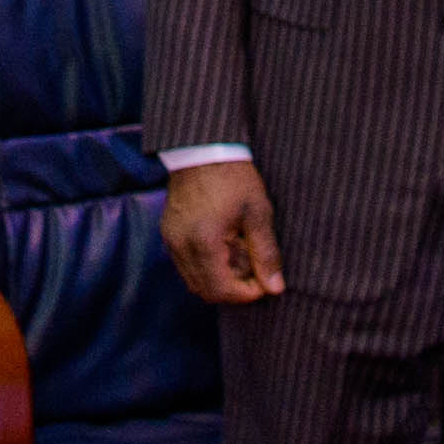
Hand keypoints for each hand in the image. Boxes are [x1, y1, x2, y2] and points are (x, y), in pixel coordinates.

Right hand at [160, 161, 286, 303]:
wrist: (203, 149)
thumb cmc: (234, 178)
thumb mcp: (258, 214)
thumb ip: (266, 254)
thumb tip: (275, 288)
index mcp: (203, 242)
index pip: (220, 290)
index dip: (244, 294)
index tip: (263, 283)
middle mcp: (181, 246)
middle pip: (204, 290)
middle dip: (232, 289)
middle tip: (254, 272)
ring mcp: (171, 240)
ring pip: (193, 280)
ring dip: (218, 279)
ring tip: (240, 256)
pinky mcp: (168, 233)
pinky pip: (185, 264)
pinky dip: (205, 266)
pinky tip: (224, 247)